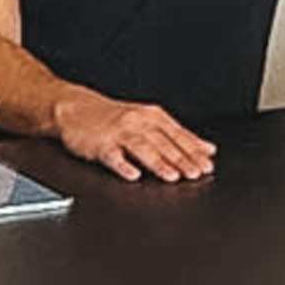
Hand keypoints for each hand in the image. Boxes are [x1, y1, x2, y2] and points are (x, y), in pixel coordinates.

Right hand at [53, 86, 216, 182]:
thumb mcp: (149, 120)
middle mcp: (137, 122)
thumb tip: (207, 149)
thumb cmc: (114, 117)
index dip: (194, 150)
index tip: (208, 164)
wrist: (76, 108)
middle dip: (182, 159)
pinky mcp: (100, 144)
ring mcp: (118, 133)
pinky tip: (133, 175)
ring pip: (142, 148)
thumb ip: (178, 135)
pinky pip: (112, 156)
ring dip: (158, 162)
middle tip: (196, 173)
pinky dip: (123, 165)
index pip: (178, 135)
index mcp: (152, 117)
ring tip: (172, 176)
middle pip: (163, 142)